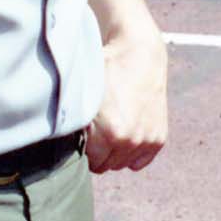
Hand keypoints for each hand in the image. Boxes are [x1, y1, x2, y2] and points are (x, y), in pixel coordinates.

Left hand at [86, 24, 168, 173]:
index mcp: (111, 132)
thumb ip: (73, 124)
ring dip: (115, 152)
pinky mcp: (159, 138)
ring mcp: (147, 140)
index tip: (84, 133)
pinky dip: (132, 152)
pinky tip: (126, 134)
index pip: (90, 162)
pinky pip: (139, 162)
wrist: (139, 54)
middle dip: (99, 151)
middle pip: (105, 166)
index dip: (84, 147)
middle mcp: (132, 140)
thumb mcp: (84, 96)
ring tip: (112, 128)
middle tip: (97, 130)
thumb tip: (62, 144)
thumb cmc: (106, 71)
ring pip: (121, 164)